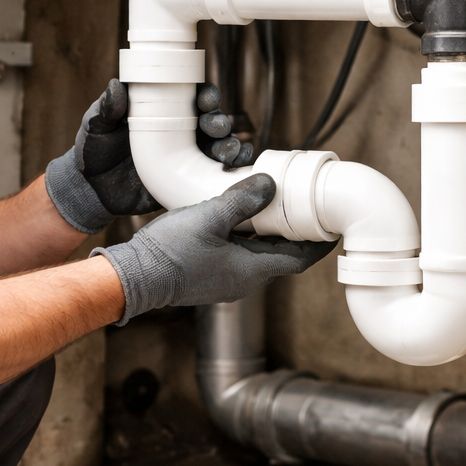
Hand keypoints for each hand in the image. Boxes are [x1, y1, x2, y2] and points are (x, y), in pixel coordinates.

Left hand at [45, 80, 253, 232]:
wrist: (91, 191)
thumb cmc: (93, 151)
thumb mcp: (96, 127)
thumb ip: (105, 108)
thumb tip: (117, 86)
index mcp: (163, 112)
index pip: (192, 98)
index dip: (206, 96)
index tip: (207, 100)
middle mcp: (180, 132)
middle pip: (212, 121)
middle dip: (220, 122)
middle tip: (216, 128)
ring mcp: (186, 157)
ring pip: (218, 146)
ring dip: (229, 145)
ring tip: (227, 152)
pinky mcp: (187, 181)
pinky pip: (214, 174)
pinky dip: (230, 170)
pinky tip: (237, 170)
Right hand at [94, 173, 336, 323]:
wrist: (133, 277)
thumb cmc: (170, 252)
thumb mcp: (210, 217)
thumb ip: (242, 200)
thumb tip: (270, 184)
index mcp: (250, 271)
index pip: (298, 261)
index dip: (318, 246)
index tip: (332, 230)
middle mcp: (242, 282)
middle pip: (279, 258)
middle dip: (294, 236)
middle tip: (307, 212)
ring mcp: (224, 282)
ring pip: (258, 257)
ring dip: (269, 237)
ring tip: (276, 210)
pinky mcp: (208, 277)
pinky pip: (238, 258)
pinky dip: (248, 240)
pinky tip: (240, 221)